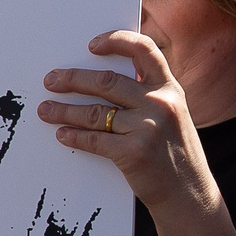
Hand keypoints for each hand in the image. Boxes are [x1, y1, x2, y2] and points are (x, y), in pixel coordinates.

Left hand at [42, 31, 213, 213]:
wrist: (189, 194)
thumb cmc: (176, 154)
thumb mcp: (174, 115)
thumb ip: (149, 96)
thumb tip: (105, 82)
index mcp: (171, 89)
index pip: (144, 50)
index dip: (117, 41)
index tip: (92, 45)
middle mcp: (161, 103)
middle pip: (106, 82)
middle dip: (72, 79)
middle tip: (51, 81)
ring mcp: (148, 128)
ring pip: (95, 112)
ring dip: (65, 111)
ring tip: (46, 110)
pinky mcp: (134, 152)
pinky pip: (94, 139)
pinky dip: (74, 136)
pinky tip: (62, 134)